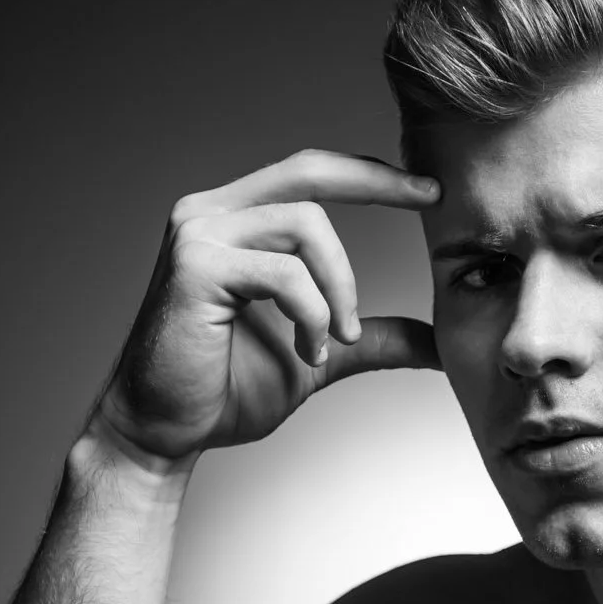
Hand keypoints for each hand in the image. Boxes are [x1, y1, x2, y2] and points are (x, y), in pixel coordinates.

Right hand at [91, 149, 441, 467]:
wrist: (164, 433)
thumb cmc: (226, 392)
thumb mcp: (319, 355)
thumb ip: (370, 338)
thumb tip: (437, 342)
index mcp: (235, 220)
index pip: (309, 174)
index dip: (370, 175)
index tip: (429, 190)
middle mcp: (211, 213)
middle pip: (308, 171)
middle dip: (377, 181)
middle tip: (431, 198)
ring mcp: (198, 234)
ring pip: (306, 225)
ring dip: (341, 288)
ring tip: (336, 342)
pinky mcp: (195, 267)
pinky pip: (285, 274)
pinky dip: (313, 315)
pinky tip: (309, 353)